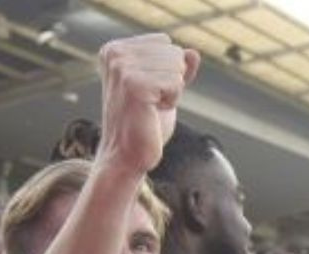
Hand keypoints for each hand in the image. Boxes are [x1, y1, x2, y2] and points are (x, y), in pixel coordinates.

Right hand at [96, 34, 199, 178]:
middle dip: (171, 81)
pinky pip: (176, 83)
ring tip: (150, 108)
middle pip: (174, 53)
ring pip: (177, 67)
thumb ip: (177, 67)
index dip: (167, 71)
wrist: (126, 155)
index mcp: (115, 49)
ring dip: (171, 93)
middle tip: (150, 103)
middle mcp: (115, 54)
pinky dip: (172, 101)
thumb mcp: (163, 88)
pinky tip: (152, 112)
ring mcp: (123, 68)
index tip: (148, 92)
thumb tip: (193, 53)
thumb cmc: (144, 123)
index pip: (166, 43)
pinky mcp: (134, 85)